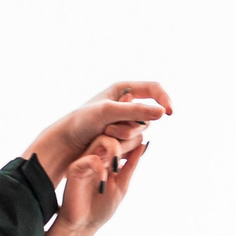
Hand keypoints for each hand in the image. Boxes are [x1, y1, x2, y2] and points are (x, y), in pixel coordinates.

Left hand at [23, 80, 173, 182]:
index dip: (164, 99)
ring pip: (140, 132)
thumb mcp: (109, 112)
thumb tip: (163, 113)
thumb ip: (135, 112)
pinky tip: (106, 145)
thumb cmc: (82, 122)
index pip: (154, 89)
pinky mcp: (121, 137)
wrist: (66, 143)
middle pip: (148, 116)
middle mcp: (126, 104)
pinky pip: (133, 144)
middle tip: (108, 128)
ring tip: (102, 135)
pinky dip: (121, 146)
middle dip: (131, 125)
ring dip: (123, 137)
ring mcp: (124, 122)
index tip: (169, 113)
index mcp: (123, 89)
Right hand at [29, 135, 149, 235]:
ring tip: (116, 168)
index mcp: (109, 159)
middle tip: (132, 152)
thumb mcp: (122, 185)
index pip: (123, 139)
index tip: (142, 146)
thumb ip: (130, 166)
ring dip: (115, 150)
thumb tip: (143, 144)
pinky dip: (100, 169)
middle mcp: (98, 155)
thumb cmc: (101, 208)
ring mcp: (86, 160)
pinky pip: (91, 158)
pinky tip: (102, 185)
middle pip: (113, 133)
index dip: (134, 140)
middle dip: (126, 141)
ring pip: (102, 139)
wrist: (82, 225)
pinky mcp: (75, 168)